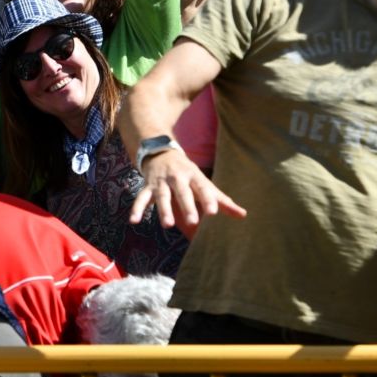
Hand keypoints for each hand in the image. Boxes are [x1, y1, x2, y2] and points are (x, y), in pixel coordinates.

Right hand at [128, 148, 245, 238]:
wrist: (160, 152)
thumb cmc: (187, 173)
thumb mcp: (204, 183)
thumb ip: (222, 200)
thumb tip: (243, 215)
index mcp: (194, 177)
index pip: (202, 188)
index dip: (208, 199)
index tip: (214, 212)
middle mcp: (177, 178)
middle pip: (182, 192)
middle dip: (187, 206)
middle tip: (193, 222)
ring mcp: (161, 182)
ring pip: (162, 196)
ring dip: (163, 210)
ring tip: (167, 225)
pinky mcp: (147, 186)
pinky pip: (141, 198)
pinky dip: (137, 209)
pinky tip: (134, 221)